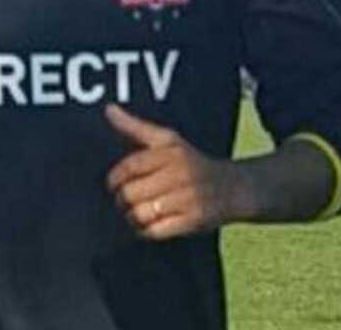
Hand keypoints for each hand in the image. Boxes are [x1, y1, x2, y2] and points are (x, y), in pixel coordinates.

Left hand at [105, 104, 238, 239]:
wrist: (232, 188)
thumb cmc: (190, 162)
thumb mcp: (167, 140)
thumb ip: (135, 127)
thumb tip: (108, 109)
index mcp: (171, 152)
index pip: (131, 166)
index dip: (115, 178)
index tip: (112, 184)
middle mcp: (181, 174)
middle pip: (132, 193)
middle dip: (121, 200)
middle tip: (123, 201)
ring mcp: (188, 199)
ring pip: (141, 214)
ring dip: (131, 217)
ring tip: (133, 213)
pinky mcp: (193, 221)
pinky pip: (156, 231)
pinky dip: (144, 231)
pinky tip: (146, 225)